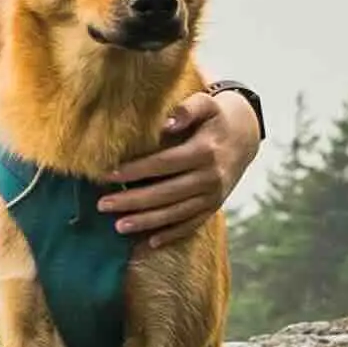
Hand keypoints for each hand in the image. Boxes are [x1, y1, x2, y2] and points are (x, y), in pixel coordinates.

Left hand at [104, 87, 260, 241]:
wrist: (244, 136)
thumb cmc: (215, 117)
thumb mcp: (206, 104)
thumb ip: (187, 109)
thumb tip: (167, 122)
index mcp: (204, 152)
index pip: (163, 164)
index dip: (135, 171)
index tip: (107, 175)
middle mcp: (210, 177)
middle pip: (166, 193)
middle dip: (133, 201)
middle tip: (102, 205)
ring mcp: (213, 195)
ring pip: (176, 213)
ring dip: (147, 222)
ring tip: (118, 226)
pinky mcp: (214, 206)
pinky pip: (192, 224)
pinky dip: (172, 234)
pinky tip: (150, 242)